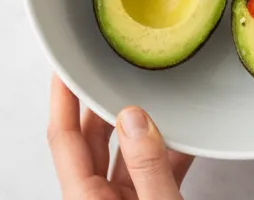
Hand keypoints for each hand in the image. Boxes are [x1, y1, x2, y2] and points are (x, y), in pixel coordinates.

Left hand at [47, 76, 191, 198]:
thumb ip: (147, 165)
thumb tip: (136, 119)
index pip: (65, 138)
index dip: (63, 99)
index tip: (66, 69)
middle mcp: (97, 199)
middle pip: (92, 139)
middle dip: (104, 103)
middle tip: (117, 70)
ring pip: (125, 150)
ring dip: (141, 123)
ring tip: (157, 93)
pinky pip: (153, 166)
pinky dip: (169, 147)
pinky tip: (187, 131)